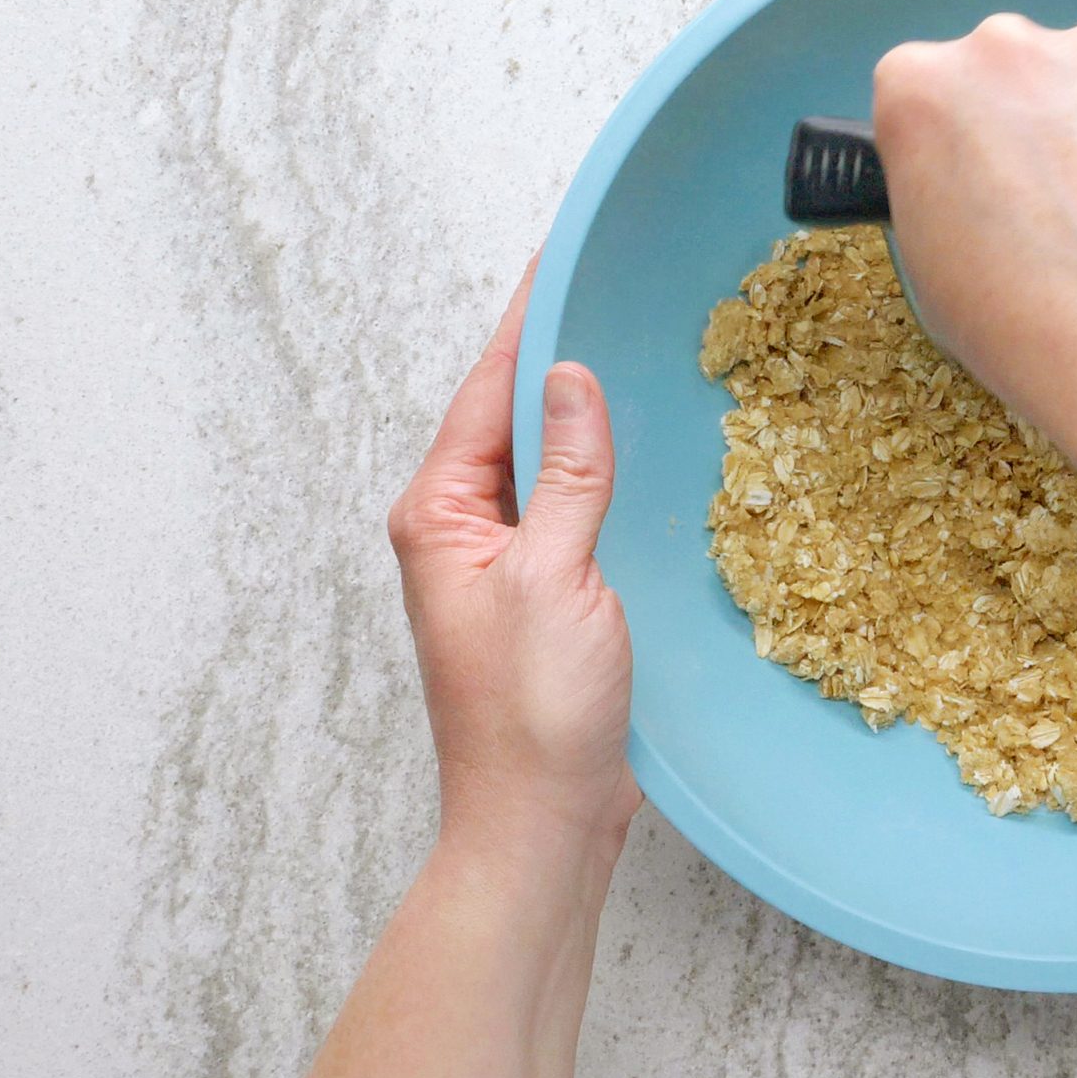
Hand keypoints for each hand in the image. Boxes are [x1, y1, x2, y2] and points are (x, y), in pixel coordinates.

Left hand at [386, 257, 639, 862]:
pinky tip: (637, 446)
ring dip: (581, 409)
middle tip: (605, 281)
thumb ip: (567, 474)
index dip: (528, 321)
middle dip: (555, 352)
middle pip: (509, 415)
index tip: (558, 256)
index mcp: (439, 514)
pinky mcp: (541, 593)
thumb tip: (569, 379)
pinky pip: (568, 504)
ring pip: (541, 459)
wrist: (539, 820)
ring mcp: (499, 562)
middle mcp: (459, 529)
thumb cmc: (531, 715)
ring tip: (627, 342)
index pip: (488, 390)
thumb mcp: (556, 576)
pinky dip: (599, 467)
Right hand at [871, 15, 1076, 450]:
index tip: (989, 191)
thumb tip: (982, 177)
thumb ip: (941, 182)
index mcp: (921, 88)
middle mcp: (1008, 46)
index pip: (928, 92)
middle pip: (1019, 69)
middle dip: (1041, 123)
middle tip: (1071, 207)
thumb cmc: (1032, 327)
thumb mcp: (930, 265)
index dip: (963, 147)